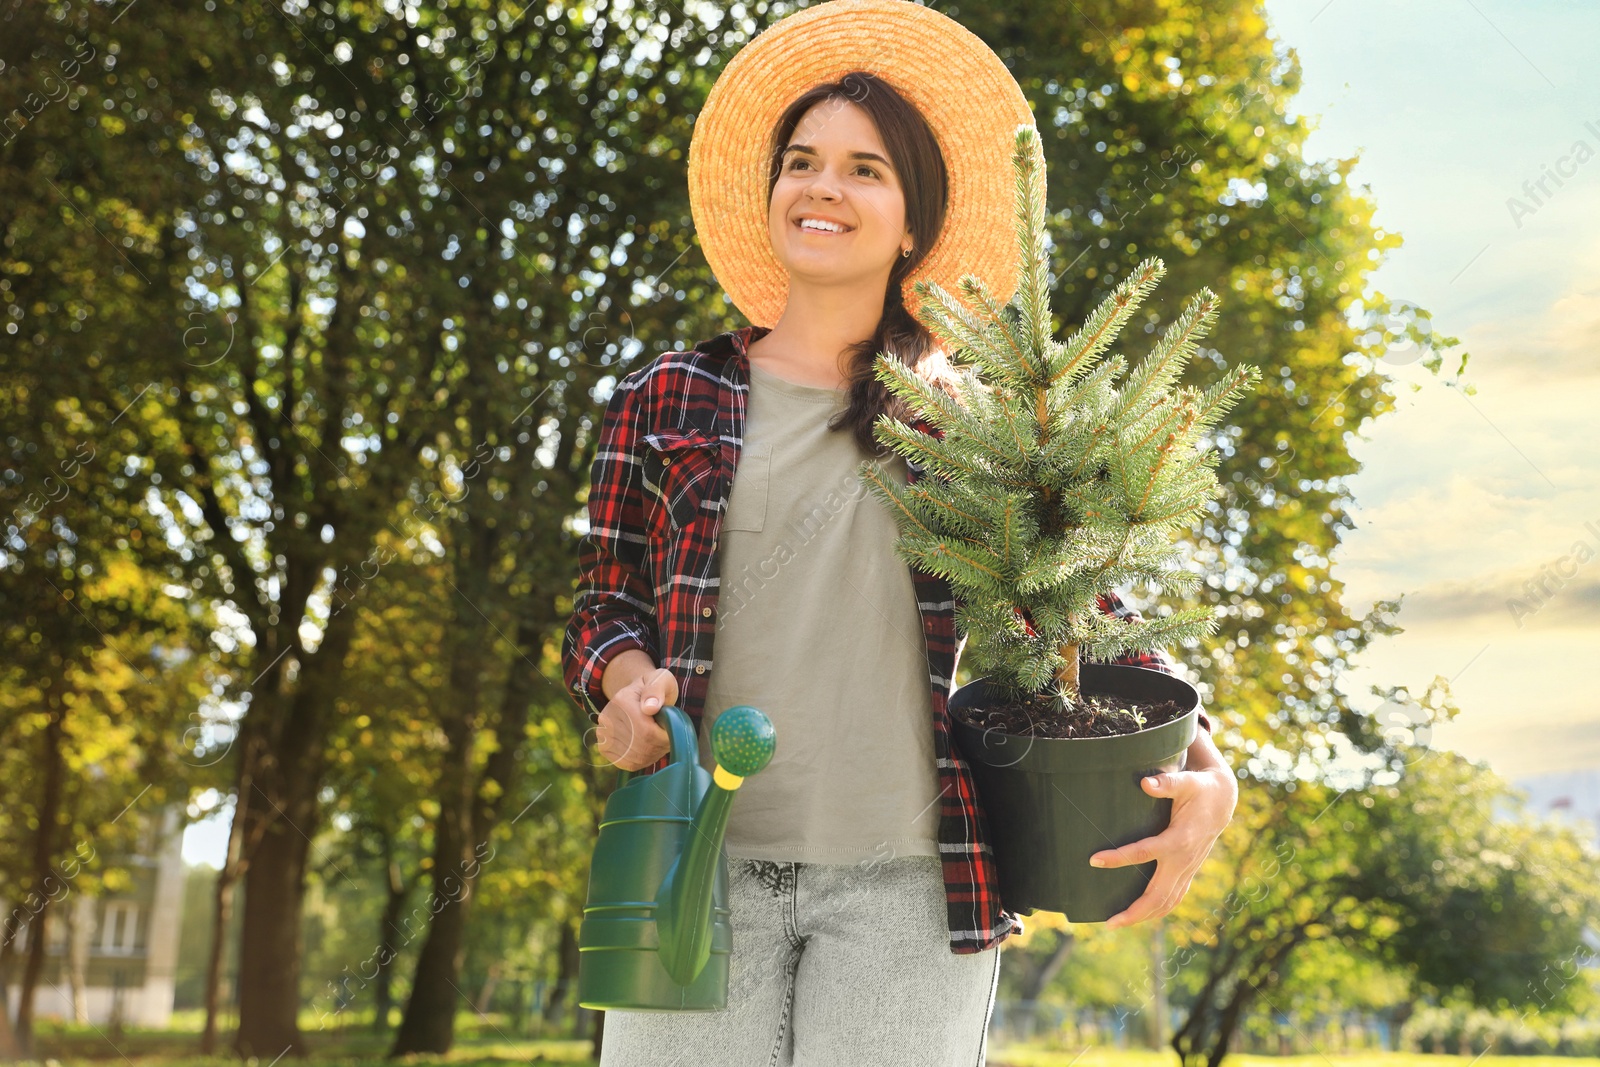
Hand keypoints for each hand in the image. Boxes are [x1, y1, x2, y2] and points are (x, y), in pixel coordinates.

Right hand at [596, 667, 679, 770]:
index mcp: (622, 700)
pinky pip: (627, 764)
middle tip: (667, 736)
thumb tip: (649, 708)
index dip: (664, 736)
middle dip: (660, 746)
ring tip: (658, 740)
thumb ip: (657, 690)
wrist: (636, 694)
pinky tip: (647, 748)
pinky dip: (642, 760)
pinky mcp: (603, 747)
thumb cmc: (654, 688)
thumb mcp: (661, 680)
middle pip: (642, 747)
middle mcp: (607, 717)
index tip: (671, 729)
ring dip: (653, 754)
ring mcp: (603, 734)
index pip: (646, 732)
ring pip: (635, 758)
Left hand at [1089, 736, 1237, 928]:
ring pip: (1167, 903)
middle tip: (1108, 923)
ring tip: (1115, 923)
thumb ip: (1166, 782)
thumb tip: (1145, 783)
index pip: (1145, 852)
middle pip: (1158, 894)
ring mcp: (1187, 870)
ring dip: (1142, 917)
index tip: (1094, 860)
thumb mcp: (1186, 781)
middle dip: (1134, 911)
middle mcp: (1184, 860)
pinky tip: (1138, 917)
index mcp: (1179, 838)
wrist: (1222, 801)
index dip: (1119, 858)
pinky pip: (1173, 899)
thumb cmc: (1198, 789)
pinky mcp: (1188, 873)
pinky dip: (1156, 912)